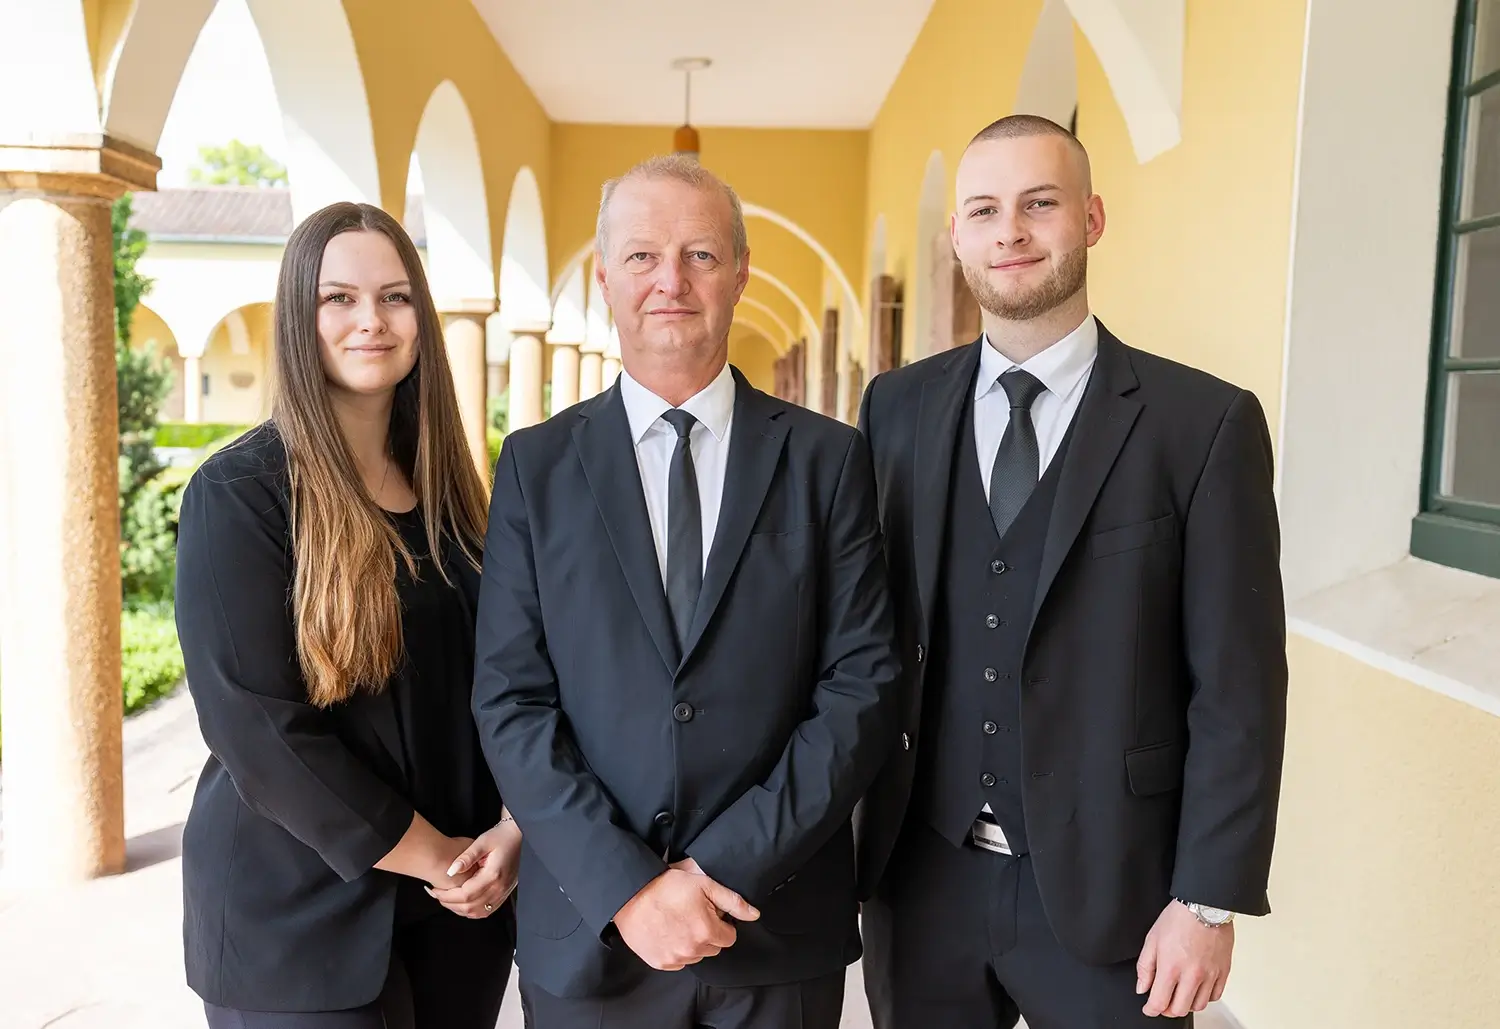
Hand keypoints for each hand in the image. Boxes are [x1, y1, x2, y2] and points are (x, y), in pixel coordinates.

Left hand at [428, 818, 521, 917]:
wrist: (519, 836)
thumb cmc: (501, 836)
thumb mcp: (482, 841)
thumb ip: (466, 857)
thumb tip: (450, 871)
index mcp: (493, 875)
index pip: (465, 895)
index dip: (447, 895)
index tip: (434, 890)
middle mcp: (499, 888)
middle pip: (470, 907)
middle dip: (449, 904)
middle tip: (436, 895)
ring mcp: (503, 893)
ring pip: (478, 912)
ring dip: (459, 909)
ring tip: (446, 899)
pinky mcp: (504, 894)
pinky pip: (486, 911)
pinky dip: (471, 911)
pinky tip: (462, 903)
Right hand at [612, 866, 759, 970]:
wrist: (630, 895)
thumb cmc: (666, 886)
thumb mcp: (704, 884)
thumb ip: (733, 901)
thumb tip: (754, 915)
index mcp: (707, 931)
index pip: (729, 937)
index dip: (721, 923)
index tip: (709, 913)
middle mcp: (693, 949)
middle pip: (713, 947)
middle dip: (708, 933)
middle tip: (692, 915)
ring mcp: (675, 958)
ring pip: (696, 955)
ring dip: (692, 942)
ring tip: (678, 921)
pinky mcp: (660, 962)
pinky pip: (678, 961)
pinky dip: (676, 950)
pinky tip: (667, 932)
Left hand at [1136, 901, 1233, 1017]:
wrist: (1204, 906)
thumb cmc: (1178, 919)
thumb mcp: (1152, 939)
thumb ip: (1145, 967)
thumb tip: (1142, 988)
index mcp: (1171, 968)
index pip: (1160, 1002)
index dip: (1151, 1010)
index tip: (1149, 1008)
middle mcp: (1192, 975)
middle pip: (1179, 1010)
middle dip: (1167, 1010)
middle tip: (1163, 1002)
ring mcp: (1210, 975)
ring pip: (1198, 1006)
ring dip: (1186, 1004)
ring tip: (1179, 994)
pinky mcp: (1223, 972)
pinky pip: (1215, 996)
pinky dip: (1204, 997)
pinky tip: (1197, 988)